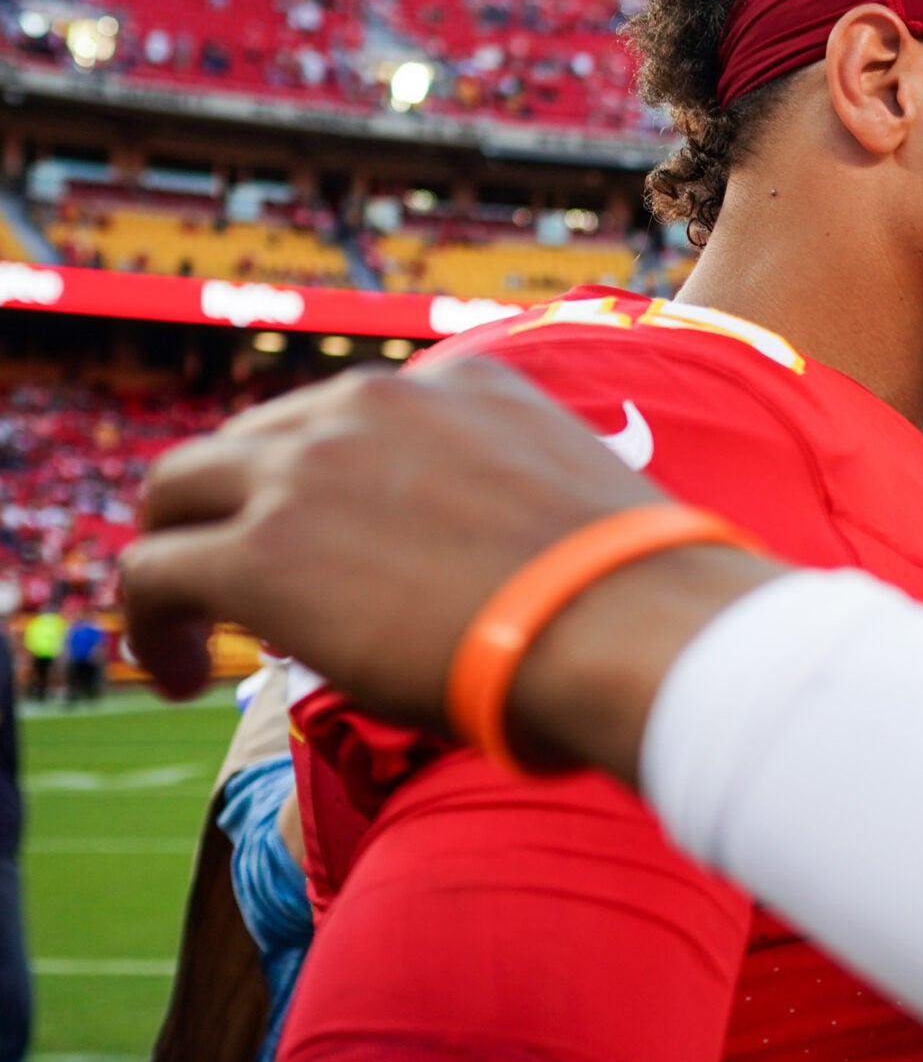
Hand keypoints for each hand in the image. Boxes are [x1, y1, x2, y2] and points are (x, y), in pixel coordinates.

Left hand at [120, 360, 774, 776]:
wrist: (625, 625)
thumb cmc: (633, 598)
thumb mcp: (577, 509)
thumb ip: (519, 508)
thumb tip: (521, 576)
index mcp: (456, 384)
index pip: (345, 420)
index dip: (318, 487)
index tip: (330, 548)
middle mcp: (369, 404)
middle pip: (246, 443)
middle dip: (229, 511)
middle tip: (233, 586)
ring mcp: (307, 470)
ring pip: (176, 493)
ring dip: (174, 558)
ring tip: (185, 636)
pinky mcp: (261, 552)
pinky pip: (155, 572)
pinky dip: (150, 623)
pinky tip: (176, 677)